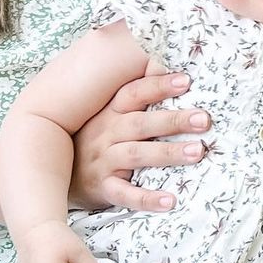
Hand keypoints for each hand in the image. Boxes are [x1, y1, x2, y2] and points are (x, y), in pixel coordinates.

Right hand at [69, 72, 210, 211]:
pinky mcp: (103, 188)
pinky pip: (125, 195)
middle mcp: (106, 133)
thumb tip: (164, 61)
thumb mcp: (109, 114)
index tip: (186, 81)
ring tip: (198, 151)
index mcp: (111, 112)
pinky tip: (171, 201)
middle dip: (173, 120)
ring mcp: (103, 161)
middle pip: (141, 123)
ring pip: (136, 155)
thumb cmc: (97, 138)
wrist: (57, 173)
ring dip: (168, 153)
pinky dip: (147, 199)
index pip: (134, 93)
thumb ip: (136, 94)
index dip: (158, 85)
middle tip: (204, 119)